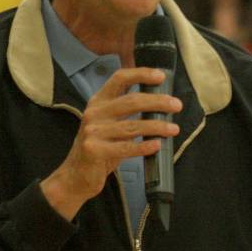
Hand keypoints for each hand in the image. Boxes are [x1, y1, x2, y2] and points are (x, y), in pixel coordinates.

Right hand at [41, 67, 181, 220]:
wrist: (75, 176)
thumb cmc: (99, 148)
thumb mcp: (108, 123)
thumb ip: (126, 112)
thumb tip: (160, 102)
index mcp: (98, 101)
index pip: (119, 79)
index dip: (141, 74)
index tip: (161, 76)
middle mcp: (94, 113)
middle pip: (131, 101)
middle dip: (158, 102)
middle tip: (176, 105)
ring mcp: (93, 132)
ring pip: (132, 126)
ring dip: (157, 126)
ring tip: (174, 129)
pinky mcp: (94, 151)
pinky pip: (126, 148)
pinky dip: (144, 146)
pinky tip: (157, 145)